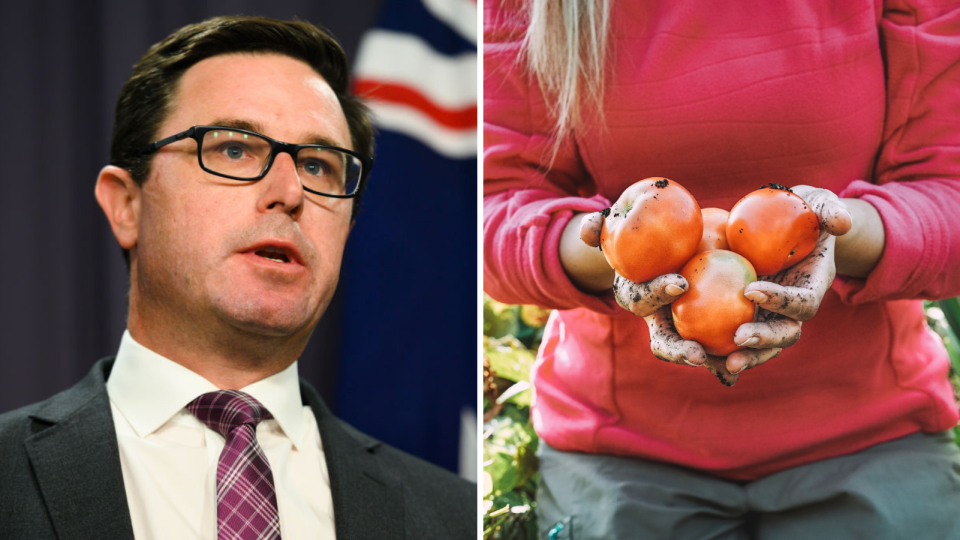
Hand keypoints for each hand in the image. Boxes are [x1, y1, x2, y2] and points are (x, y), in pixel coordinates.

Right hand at [582, 212, 745, 381]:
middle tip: (697, 353)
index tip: (680, 282)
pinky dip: (734, 359)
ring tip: (730, 366)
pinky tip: (751, 362)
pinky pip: (721, 349)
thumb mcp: (620, 227)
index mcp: (636, 297)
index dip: (657, 292)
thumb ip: (600, 225)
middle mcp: (658, 321)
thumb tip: (588, 228)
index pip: (640, 299)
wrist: (669, 252)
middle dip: (679, 351)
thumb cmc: (645, 237)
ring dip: (711, 363)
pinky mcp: (709, 332)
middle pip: (664, 344)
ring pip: (694, 354)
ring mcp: (683, 331)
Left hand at [725, 185, 851, 374]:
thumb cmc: (801, 211)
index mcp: (812, 286)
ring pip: (761, 346)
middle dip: (764, 339)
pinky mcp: (749, 316)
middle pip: (785, 334)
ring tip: (721, 363)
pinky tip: (696, 353)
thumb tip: (841, 223)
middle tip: (738, 337)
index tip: (752, 290)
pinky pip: (734, 336)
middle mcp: (793, 309)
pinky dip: (720, 349)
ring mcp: (771, 316)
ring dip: (744, 356)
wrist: (784, 226)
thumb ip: (830, 210)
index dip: (782, 301)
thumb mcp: (817, 203)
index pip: (802, 302)